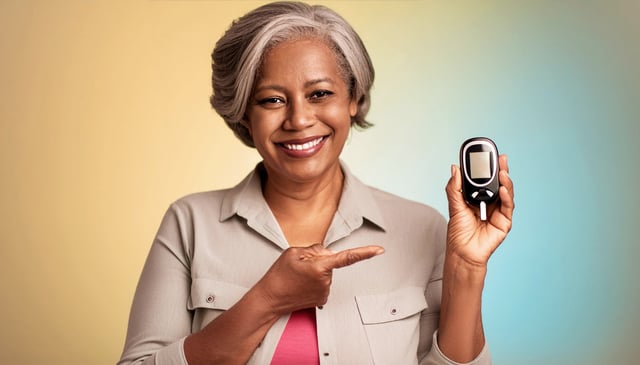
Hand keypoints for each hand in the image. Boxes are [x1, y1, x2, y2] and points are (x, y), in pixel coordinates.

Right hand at [254, 244, 383, 314]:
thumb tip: (328, 254)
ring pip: (327, 273)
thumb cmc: (279, 276)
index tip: (379, 250)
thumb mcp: (293, 252)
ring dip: (315, 272)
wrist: (270, 299)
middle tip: (300, 267)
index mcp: (320, 266)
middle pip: (330, 261)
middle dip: (318, 260)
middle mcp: (326, 281)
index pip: (347, 257)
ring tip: (299, 277)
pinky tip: (302, 284)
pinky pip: (323, 283)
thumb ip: (314, 249)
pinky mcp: (322, 299)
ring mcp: (325, 292)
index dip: (365, 253)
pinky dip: (314, 282)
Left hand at [445, 154, 514, 266]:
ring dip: (506, 181)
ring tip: (502, 171)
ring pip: (506, 192)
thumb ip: (454, 187)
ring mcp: (498, 212)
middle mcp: (490, 203)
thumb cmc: (458, 232)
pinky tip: (504, 188)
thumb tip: (454, 168)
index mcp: (478, 198)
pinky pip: (508, 206)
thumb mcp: (454, 205)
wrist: (462, 252)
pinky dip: (507, 196)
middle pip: (498, 184)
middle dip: (501, 170)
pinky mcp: (504, 222)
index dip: (488, 168)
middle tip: (501, 158)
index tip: (488, 155)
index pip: (485, 180)